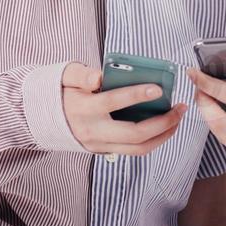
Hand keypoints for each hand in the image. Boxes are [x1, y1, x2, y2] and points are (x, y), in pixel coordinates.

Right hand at [60, 62, 186, 154]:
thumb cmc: (63, 92)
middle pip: (133, 134)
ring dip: (163, 135)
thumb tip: (98, 78)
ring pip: (137, 148)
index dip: (136, 95)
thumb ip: (81, 74)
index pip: (112, 102)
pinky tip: (165, 127)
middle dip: (162, 123)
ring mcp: (99, 145)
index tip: (158, 89)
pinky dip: (154, 140)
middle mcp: (93, 131)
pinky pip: (134, 150)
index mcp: (83, 109)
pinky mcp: (105, 151)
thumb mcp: (65, 76)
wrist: (45, 119)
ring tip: (178, 118)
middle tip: (180, 108)